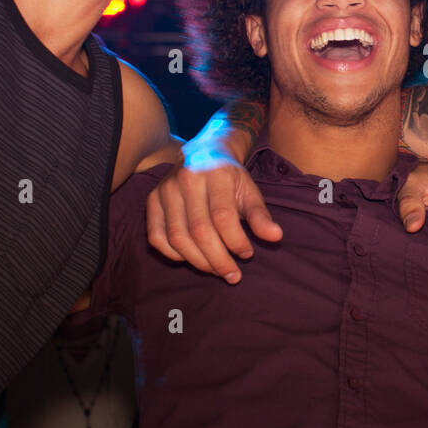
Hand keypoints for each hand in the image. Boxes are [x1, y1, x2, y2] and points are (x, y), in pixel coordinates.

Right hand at [145, 145, 282, 282]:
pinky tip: (192, 259)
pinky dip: (174, 255)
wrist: (204, 152)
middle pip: (199, 230)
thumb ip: (261, 215)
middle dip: (218, 259)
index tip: (248, 254)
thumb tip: (276, 237)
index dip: (236, 241)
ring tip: (216, 270)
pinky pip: (157, 237)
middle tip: (232, 275)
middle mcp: (187, 180)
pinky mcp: (152, 200)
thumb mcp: (250, 191)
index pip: (223, 217)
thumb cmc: (231, 178)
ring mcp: (165, 190)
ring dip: (198, 261)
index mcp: (216, 174)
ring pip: (177, 237)